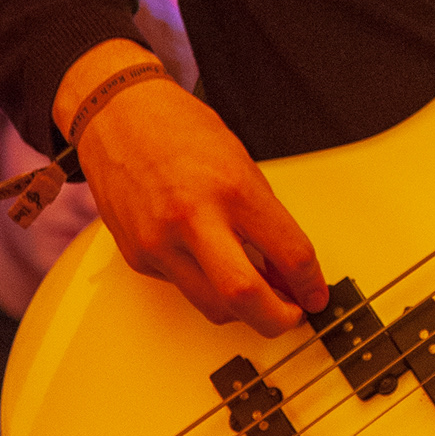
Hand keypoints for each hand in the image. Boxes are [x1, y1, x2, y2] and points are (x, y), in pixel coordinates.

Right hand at [62, 49, 327, 331]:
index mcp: (231, 189)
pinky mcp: (138, 256)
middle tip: (291, 315)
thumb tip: (286, 270)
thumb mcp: (241, 164)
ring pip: (213, 307)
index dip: (311, 284)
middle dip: (279, 320)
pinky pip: (183, 288)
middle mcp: (193, 219)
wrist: (118, 115)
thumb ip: (264, 219)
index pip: (289, 253)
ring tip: (257, 293)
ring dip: (243, 311)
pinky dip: (205, 285)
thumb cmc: (180, 130)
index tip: (315, 294)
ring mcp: (159, 242)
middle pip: (246, 297)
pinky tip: (210, 263)